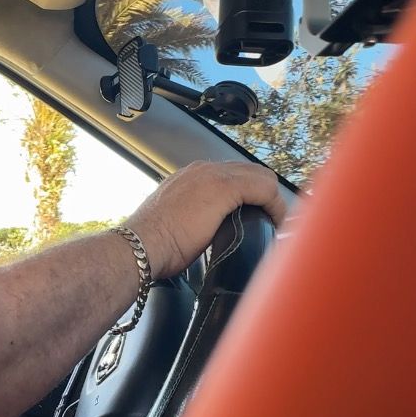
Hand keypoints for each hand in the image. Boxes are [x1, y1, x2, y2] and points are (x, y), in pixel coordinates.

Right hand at [124, 161, 285, 279]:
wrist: (138, 246)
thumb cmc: (149, 245)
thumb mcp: (171, 224)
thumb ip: (190, 220)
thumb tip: (201, 236)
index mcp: (188, 177)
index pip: (230, 176)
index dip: (248, 195)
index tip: (257, 215)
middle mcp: (201, 170)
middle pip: (249, 172)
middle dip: (264, 195)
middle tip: (273, 221)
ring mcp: (212, 176)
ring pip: (261, 177)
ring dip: (273, 201)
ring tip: (277, 225)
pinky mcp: (223, 189)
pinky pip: (265, 189)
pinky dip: (276, 207)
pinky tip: (277, 225)